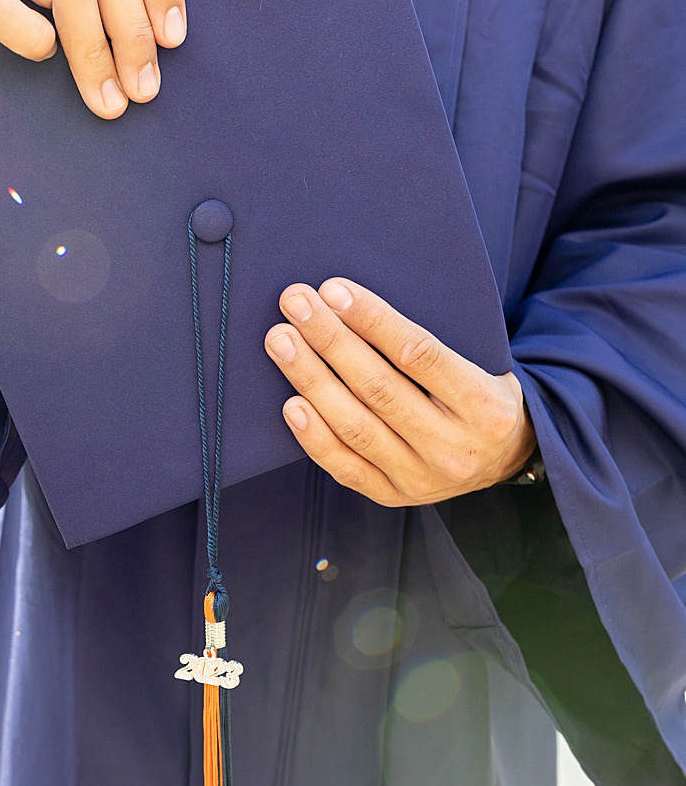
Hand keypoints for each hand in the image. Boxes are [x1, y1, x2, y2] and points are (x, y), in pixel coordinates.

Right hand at [0, 0, 186, 119]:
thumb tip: (168, 33)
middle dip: (131, 30)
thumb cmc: (8, 36)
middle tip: (143, 89)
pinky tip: (42, 60)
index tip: (173, 40)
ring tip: (106, 98)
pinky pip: (1, 7)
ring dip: (95, 49)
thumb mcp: (59, 1)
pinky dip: (31, 38)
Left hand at [265, 278, 534, 505]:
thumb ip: (428, 345)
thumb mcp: (481, 365)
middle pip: (378, 388)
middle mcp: (454, 446)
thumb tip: (351, 303)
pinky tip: (290, 402)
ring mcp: (422, 477)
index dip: (372, 320)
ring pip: (355, 426)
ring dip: (310, 379)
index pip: (419, 354)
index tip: (333, 290)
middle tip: (295, 303)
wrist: (504, 459)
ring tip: (281, 341)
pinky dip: (313, 435)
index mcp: (483, 405)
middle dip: (329, 340)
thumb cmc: (478, 396)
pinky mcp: (392, 495)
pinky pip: (344, 467)